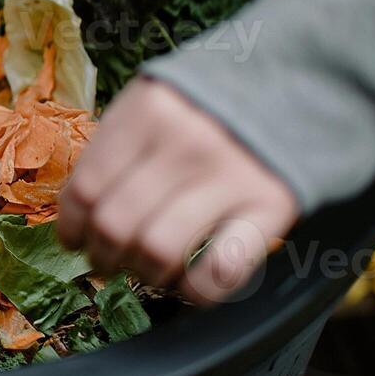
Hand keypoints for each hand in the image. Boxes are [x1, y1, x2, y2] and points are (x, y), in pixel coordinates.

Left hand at [57, 78, 299, 304]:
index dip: (72, 226)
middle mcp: (186, 142)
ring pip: (157, 250)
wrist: (302, 84)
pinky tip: (188, 287)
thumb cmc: (210, 103)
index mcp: (148, 111)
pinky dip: (196, 291)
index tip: (76, 240)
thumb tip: (79, 210)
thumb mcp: (157, 99)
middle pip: (116, 224)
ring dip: (143, 273)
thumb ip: (119, 144)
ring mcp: (230, 175)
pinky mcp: (272, 206)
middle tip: (109, 261)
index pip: (87, 187)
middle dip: (103, 255)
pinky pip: (220, 269)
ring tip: (147, 270)